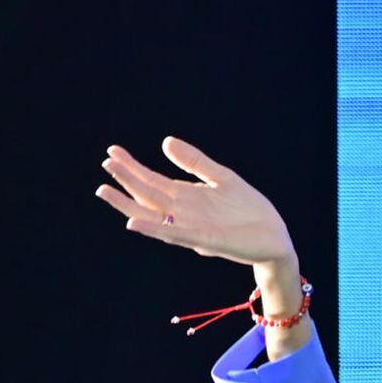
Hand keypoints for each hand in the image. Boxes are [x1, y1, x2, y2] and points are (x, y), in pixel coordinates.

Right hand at [96, 137, 295, 272]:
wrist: (276, 238)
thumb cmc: (250, 211)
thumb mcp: (222, 178)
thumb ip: (195, 162)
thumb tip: (165, 141)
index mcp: (188, 198)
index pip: (153, 181)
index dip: (132, 167)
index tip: (112, 152)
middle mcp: (185, 214)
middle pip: (148, 196)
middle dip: (126, 181)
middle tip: (105, 164)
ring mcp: (193, 228)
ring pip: (154, 216)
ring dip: (130, 204)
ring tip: (105, 191)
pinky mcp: (207, 241)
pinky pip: (176, 234)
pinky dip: (155, 228)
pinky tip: (134, 221)